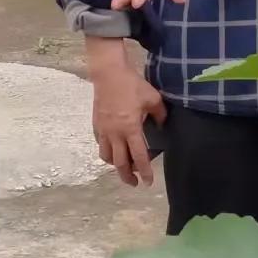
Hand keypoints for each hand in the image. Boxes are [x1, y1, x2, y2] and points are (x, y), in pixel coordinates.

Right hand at [91, 59, 165, 186]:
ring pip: (106, 157)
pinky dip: (107, 151)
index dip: (144, 171)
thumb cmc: (132, 85)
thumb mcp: (153, 98)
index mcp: (131, 129)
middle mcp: (115, 134)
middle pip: (119, 163)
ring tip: (124, 166)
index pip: (138, 157)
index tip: (148, 182)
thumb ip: (160, 115)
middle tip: (134, 183)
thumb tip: (161, 125)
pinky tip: (113, 148)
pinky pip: (100, 145)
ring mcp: (103, 130)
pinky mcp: (96, 125)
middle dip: (127, 176)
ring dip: (116, 165)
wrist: (108, 74)